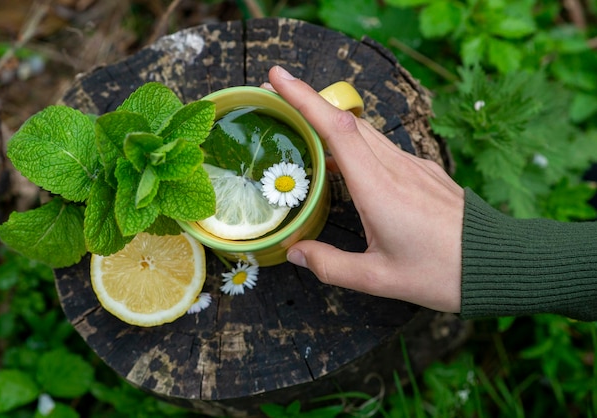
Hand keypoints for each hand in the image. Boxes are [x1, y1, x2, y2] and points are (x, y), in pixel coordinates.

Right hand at [264, 66, 464, 312]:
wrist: (499, 264)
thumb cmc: (441, 273)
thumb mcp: (379, 279)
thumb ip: (330, 265)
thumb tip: (293, 251)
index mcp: (379, 189)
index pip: (337, 130)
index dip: (305, 99)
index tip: (278, 77)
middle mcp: (396, 168)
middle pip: (347, 121)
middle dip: (310, 101)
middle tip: (277, 93)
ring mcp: (413, 165)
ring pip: (365, 132)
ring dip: (331, 120)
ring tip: (302, 124)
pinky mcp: (423, 171)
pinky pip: (382, 148)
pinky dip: (355, 143)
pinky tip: (345, 161)